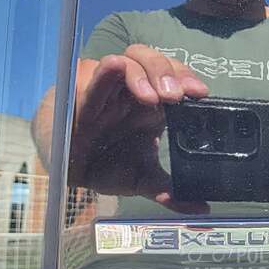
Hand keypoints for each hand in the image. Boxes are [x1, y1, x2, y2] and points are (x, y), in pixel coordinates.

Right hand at [69, 45, 209, 212]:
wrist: (66, 172)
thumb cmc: (105, 166)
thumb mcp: (141, 181)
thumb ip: (169, 192)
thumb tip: (202, 209)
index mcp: (153, 108)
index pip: (177, 81)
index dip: (189, 81)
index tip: (200, 95)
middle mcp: (134, 92)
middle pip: (157, 63)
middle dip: (171, 73)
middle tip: (178, 95)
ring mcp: (110, 89)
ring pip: (131, 60)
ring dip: (145, 72)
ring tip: (154, 96)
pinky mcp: (83, 93)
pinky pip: (95, 75)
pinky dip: (107, 70)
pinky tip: (115, 67)